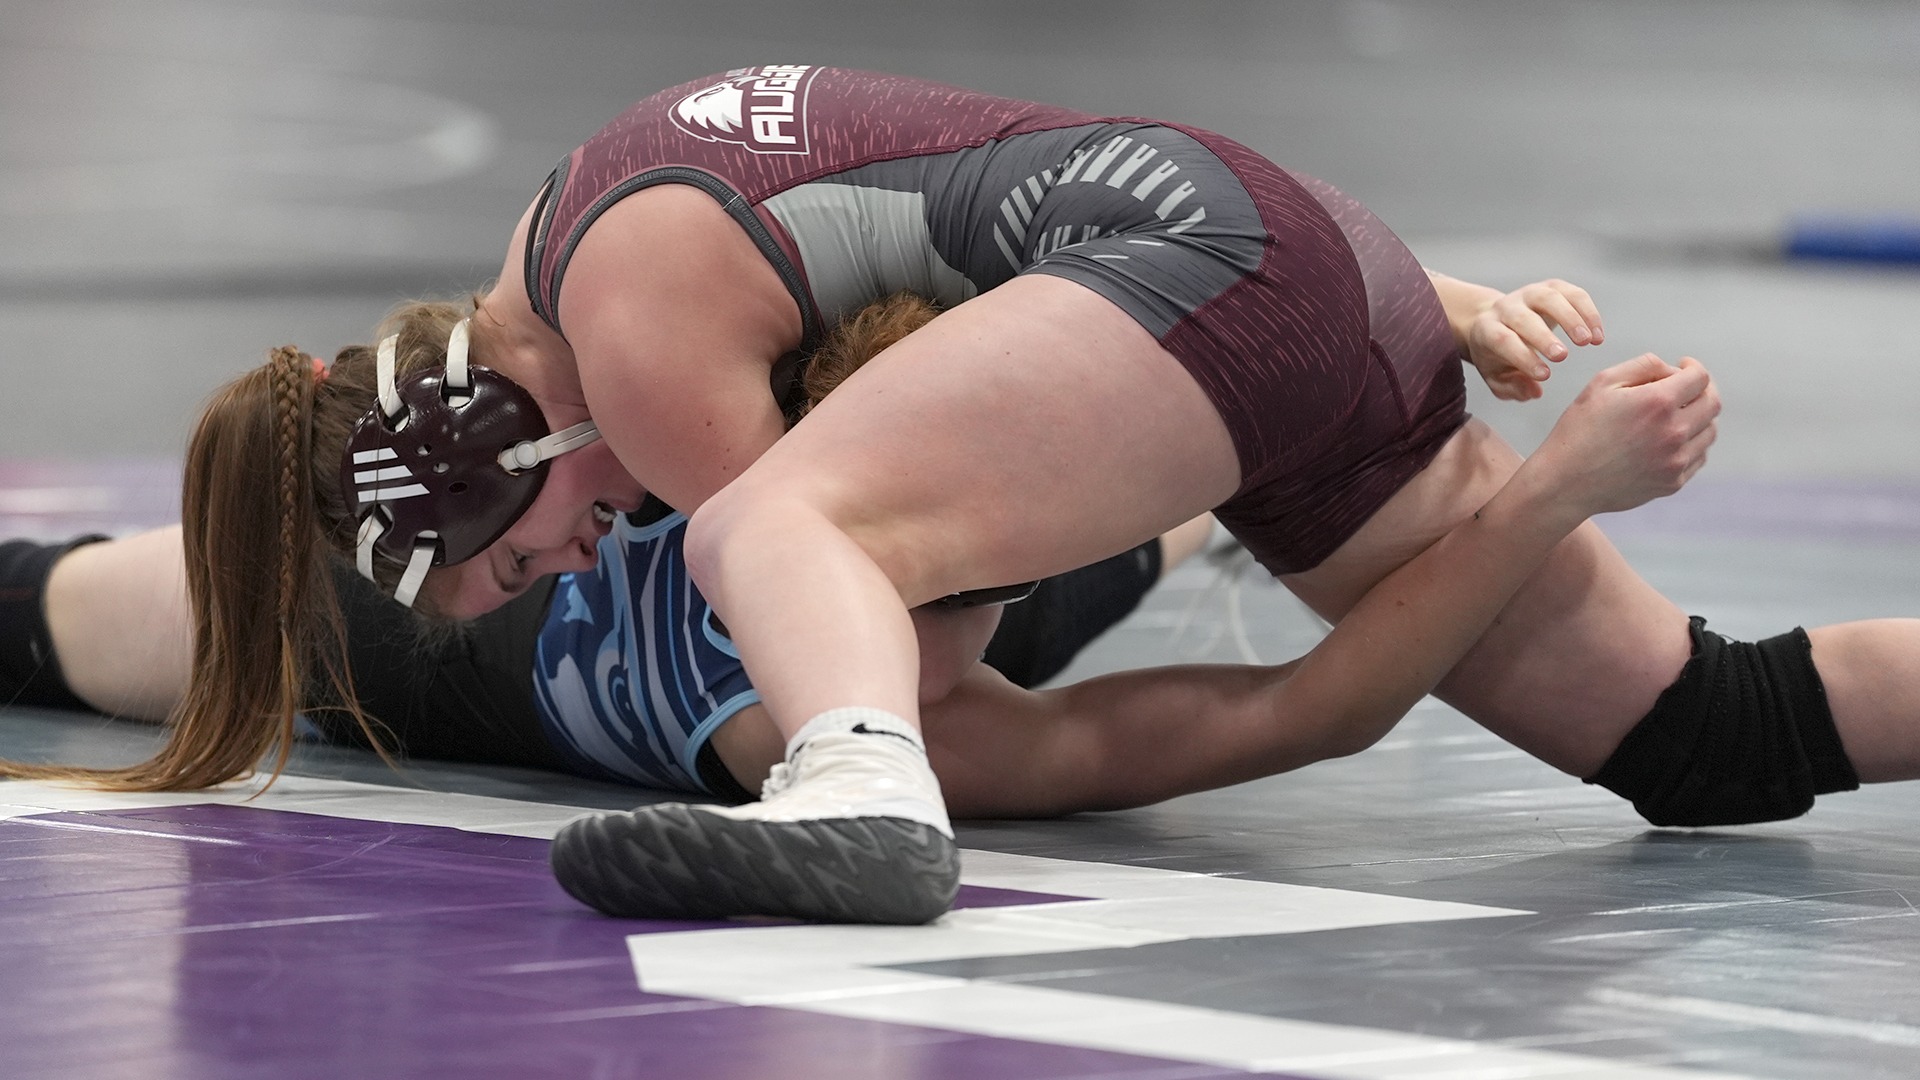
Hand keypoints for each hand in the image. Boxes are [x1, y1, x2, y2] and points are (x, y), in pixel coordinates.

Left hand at [1463, 279, 1603, 401]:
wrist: (1495, 321)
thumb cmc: (1496, 355)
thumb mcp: (1497, 377)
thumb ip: (1512, 388)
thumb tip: (1535, 391)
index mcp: (1487, 329)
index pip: (1502, 340)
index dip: (1522, 357)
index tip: (1544, 375)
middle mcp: (1505, 307)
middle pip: (1523, 318)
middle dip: (1543, 336)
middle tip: (1562, 356)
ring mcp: (1529, 294)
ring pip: (1549, 298)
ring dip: (1571, 318)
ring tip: (1589, 341)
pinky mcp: (1551, 287)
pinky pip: (1572, 294)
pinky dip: (1588, 312)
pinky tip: (1597, 334)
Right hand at [1525, 353, 1718, 516]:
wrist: (1566, 482)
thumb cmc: (1579, 430)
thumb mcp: (1601, 383)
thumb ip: (1643, 366)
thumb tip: (1672, 369)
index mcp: (1657, 403)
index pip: (1700, 377)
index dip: (1694, 367)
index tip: (1683, 367)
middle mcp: (1674, 432)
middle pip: (1713, 403)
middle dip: (1703, 389)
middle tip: (1687, 388)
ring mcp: (1676, 460)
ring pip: (1709, 431)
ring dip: (1699, 417)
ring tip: (1676, 415)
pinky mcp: (1673, 482)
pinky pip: (1698, 457)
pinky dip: (1691, 444)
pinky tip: (1669, 440)